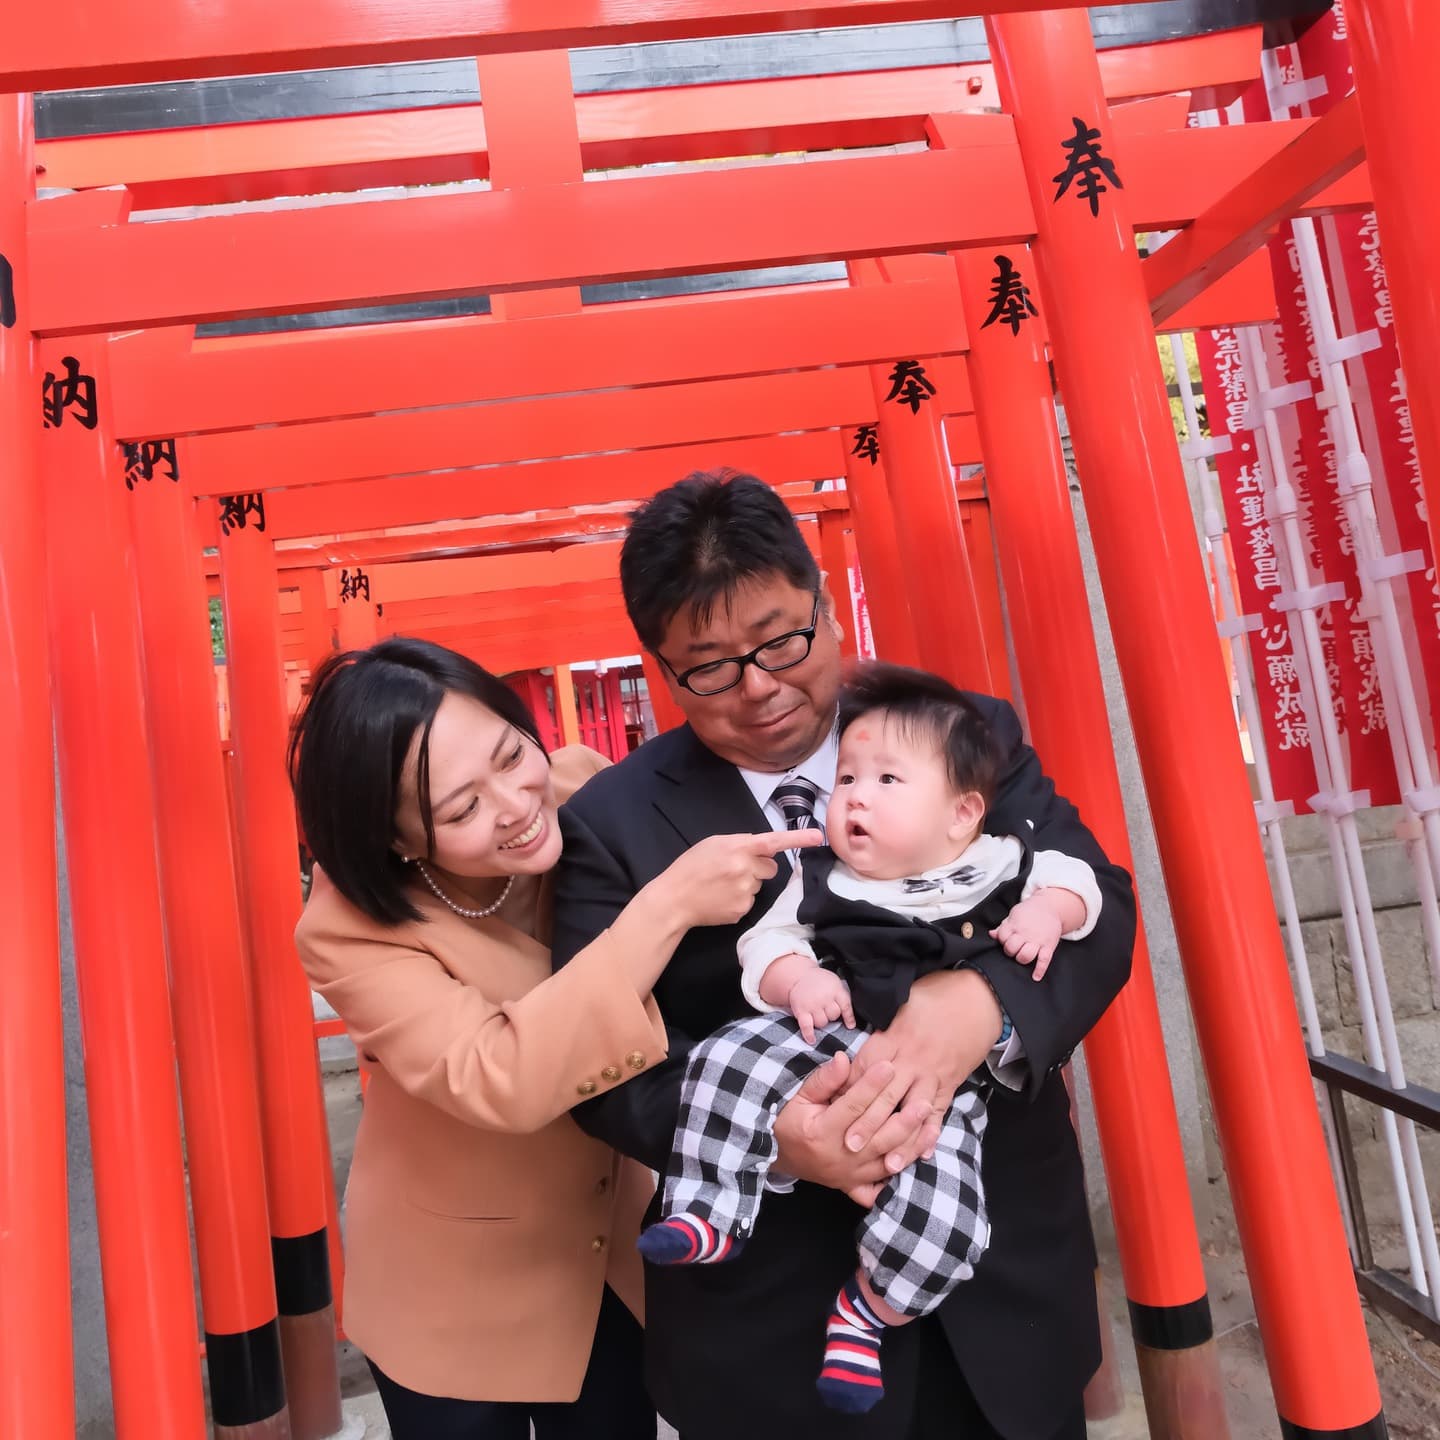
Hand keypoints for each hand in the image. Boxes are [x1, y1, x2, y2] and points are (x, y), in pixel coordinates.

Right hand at [649, 830, 821, 928]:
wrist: (674, 899)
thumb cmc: (690, 867)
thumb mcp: (713, 844)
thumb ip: (740, 843)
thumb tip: (761, 849)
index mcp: (737, 848)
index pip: (773, 841)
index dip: (798, 839)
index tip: (819, 837)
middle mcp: (745, 869)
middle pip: (771, 867)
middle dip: (758, 867)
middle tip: (734, 869)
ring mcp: (745, 892)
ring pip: (760, 885)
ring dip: (748, 883)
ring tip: (722, 884)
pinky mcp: (742, 911)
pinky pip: (751, 901)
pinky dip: (739, 900)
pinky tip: (721, 898)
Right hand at [773, 1052, 918, 1206]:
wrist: (777, 1156)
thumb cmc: (789, 1122)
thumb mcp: (799, 1097)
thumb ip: (823, 1080)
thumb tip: (843, 1059)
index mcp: (821, 1132)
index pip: (853, 1106)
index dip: (872, 1086)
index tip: (890, 1066)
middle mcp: (838, 1157)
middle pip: (877, 1136)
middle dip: (902, 1117)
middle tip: (922, 1100)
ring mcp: (848, 1175)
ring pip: (886, 1160)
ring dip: (910, 1143)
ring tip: (930, 1125)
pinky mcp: (853, 1186)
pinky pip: (880, 1186)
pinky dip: (900, 1175)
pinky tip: (917, 1158)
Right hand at [786, 968, 855, 1044]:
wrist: (800, 976)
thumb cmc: (820, 981)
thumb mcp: (835, 983)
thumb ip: (841, 996)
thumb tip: (850, 1016)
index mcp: (835, 990)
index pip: (846, 1006)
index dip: (849, 1017)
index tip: (850, 1026)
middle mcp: (824, 997)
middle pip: (833, 1016)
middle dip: (831, 1015)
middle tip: (826, 1009)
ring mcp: (812, 1005)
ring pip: (822, 1023)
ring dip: (821, 1021)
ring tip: (817, 1014)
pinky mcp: (801, 1011)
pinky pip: (806, 1026)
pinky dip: (809, 1035)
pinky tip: (812, 1040)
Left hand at [846, 970, 1002, 1169]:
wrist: (980, 998)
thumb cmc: (936, 994)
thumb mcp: (901, 998)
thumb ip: (878, 1020)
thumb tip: (854, 1035)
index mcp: (894, 1037)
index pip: (865, 1067)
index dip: (848, 1088)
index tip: (831, 1107)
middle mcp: (912, 1059)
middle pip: (885, 1094)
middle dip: (867, 1122)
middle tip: (848, 1146)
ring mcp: (933, 1074)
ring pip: (912, 1111)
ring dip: (899, 1138)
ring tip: (886, 1163)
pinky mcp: (950, 1083)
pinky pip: (940, 1113)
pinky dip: (931, 1134)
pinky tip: (923, 1154)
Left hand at [991, 895, 1064, 978]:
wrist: (1049, 907)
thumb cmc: (1029, 912)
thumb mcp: (1013, 915)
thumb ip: (1003, 927)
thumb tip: (991, 934)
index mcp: (1014, 925)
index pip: (1002, 937)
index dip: (1002, 941)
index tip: (1006, 941)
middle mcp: (1025, 933)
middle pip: (1012, 948)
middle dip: (1010, 952)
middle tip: (1014, 950)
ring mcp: (1038, 940)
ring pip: (1026, 955)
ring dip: (1021, 959)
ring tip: (1022, 956)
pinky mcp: (1049, 946)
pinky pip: (1044, 960)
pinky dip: (1040, 970)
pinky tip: (1035, 977)